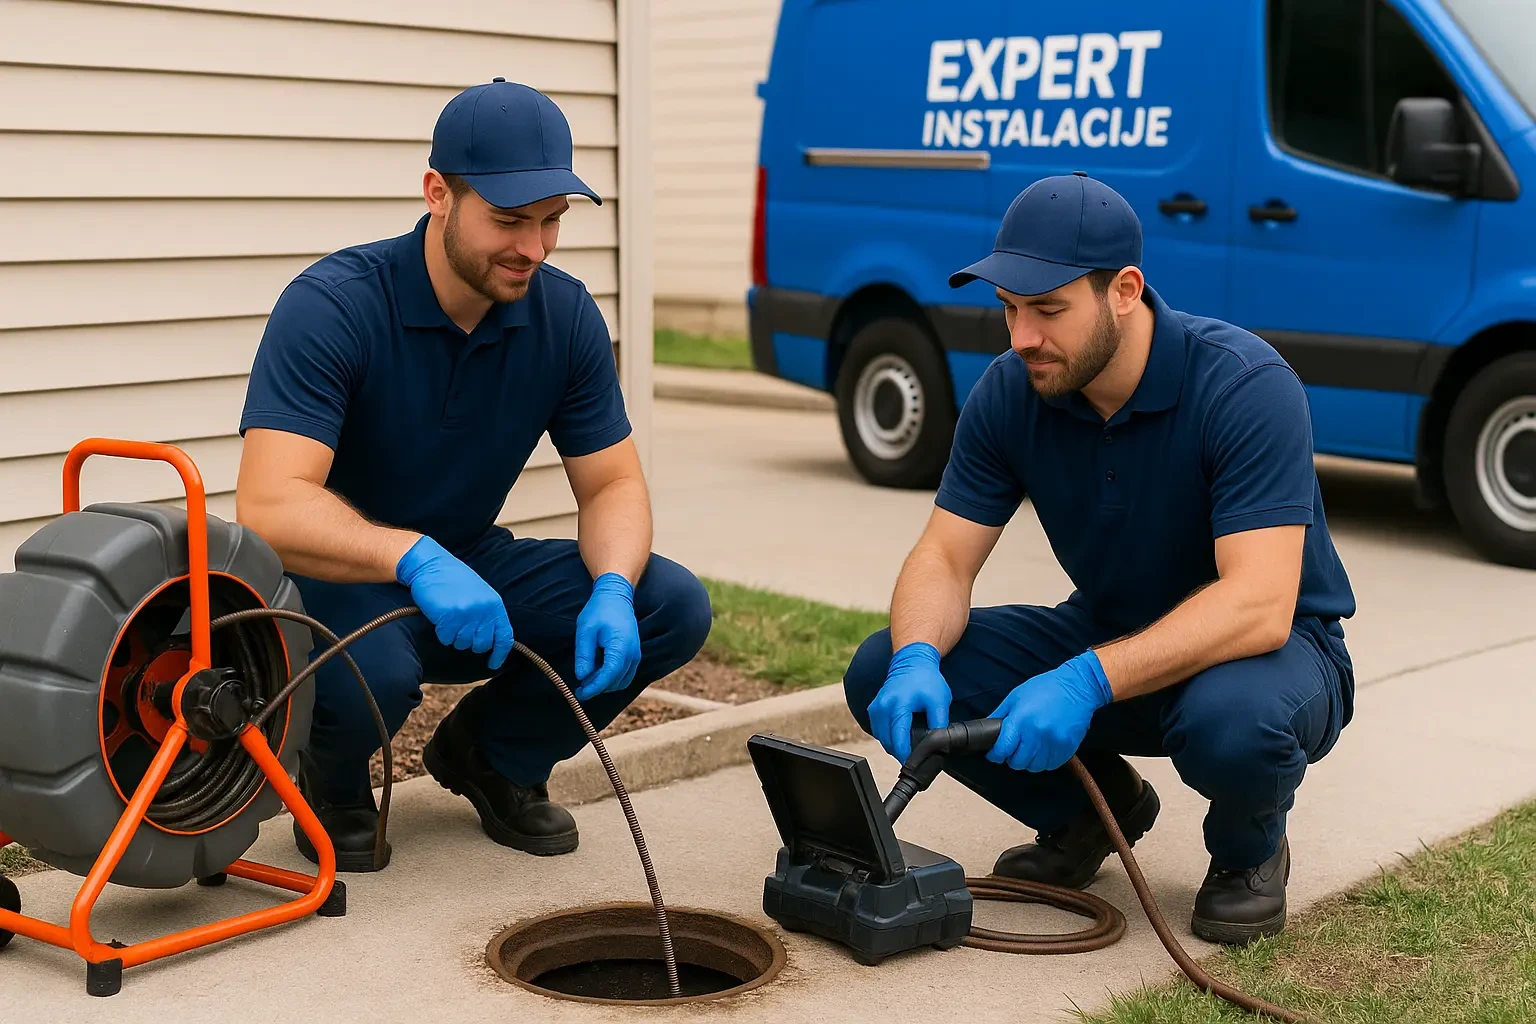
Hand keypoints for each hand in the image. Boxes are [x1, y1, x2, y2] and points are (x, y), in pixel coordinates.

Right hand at [396, 536, 513, 670]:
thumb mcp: (479, 594)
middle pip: (481, 644)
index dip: (500, 653)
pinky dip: (441, 632)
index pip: (504, 636)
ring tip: (449, 618)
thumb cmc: (453, 580)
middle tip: (459, 628)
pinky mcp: (448, 617)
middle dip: (469, 642)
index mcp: (494, 604)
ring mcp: (466, 614)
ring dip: (453, 636)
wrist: (431, 565)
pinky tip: (439, 617)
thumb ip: (487, 614)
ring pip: (462, 643)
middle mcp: (483, 610)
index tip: (493, 663)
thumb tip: (490, 640)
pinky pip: (446, 638)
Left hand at [573, 572, 640, 701]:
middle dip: (597, 687)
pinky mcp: (634, 655)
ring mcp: (635, 655)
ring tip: (588, 678)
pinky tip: (598, 672)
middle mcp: (632, 654)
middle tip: (579, 686)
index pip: (609, 676)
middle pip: (615, 682)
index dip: (594, 688)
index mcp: (621, 646)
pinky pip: (625, 675)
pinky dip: (612, 679)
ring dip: (605, 684)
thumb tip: (582, 677)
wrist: (616, 596)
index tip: (580, 693)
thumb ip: (584, 654)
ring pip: (621, 682)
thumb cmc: (599, 610)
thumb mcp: (586, 629)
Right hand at [867, 641, 951, 765]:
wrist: (912, 661)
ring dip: (893, 745)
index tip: (915, 764)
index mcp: (898, 706)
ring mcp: (875, 708)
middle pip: (888, 742)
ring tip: (909, 747)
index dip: (906, 756)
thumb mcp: (940, 701)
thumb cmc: (927, 679)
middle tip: (916, 757)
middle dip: (900, 752)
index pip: (898, 739)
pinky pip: (878, 730)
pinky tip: (900, 736)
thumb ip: (939, 724)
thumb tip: (938, 744)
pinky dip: (888, 736)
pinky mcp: (873, 708)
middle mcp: (882, 707)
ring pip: (881, 738)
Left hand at [986, 650, 1112, 771]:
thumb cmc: (1046, 688)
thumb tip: (988, 730)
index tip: (994, 754)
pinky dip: (1044, 761)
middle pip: (1018, 762)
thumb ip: (1000, 715)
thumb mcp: (1016, 696)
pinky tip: (1044, 748)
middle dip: (1012, 758)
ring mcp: (1054, 743)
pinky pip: (1050, 765)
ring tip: (1031, 747)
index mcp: (1021, 720)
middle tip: (1014, 748)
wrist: (1078, 686)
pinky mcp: (1067, 748)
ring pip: (1034, 767)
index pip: (1002, 750)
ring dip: (1029, 760)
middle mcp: (1037, 734)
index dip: (995, 755)